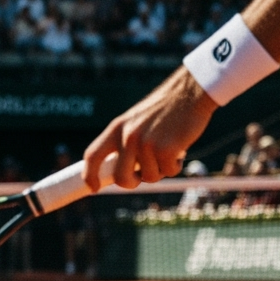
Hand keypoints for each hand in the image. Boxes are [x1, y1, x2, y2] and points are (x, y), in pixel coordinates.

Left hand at [82, 68, 217, 190]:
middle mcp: (128, 136)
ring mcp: (146, 143)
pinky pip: (169, 172)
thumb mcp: (136, 121)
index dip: (89, 175)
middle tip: (142, 175)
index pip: (93, 155)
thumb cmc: (165, 110)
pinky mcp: (166, 149)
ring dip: (161, 169)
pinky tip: (180, 148)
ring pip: (149, 177)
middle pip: (121, 177)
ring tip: (168, 149)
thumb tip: (120, 172)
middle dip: (132, 182)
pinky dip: (176, 166)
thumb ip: (126, 142)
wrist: (190, 92)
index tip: (93, 188)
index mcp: (117, 128)